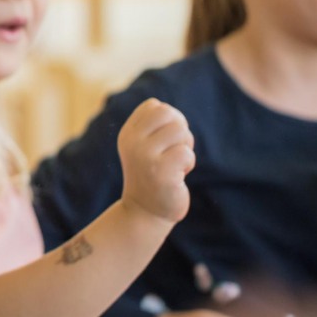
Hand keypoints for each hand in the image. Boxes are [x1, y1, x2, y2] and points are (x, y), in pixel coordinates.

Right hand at [117, 98, 193, 223]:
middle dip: (180, 129)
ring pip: (180, 131)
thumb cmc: (153, 174)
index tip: (166, 138)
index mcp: (128, 133)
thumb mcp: (145, 146)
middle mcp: (132, 142)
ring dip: (185, 147)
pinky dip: (188, 163)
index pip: (154, 106)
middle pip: (168, 113)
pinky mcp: (160, 172)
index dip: (169, 119)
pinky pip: (186, 153)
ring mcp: (144, 156)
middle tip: (175, 149)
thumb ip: (154, 126)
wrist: (145, 211)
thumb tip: (170, 112)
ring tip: (175, 163)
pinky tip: (178, 175)